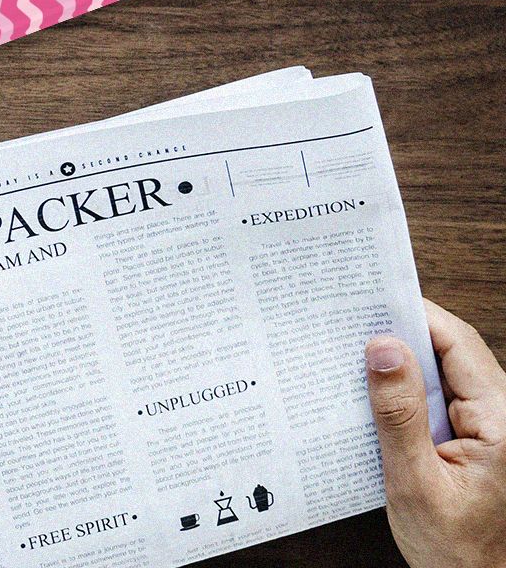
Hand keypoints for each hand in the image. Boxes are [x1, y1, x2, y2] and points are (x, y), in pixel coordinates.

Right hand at [366, 299, 505, 567]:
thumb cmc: (456, 552)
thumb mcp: (415, 483)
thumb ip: (399, 414)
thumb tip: (384, 348)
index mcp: (502, 421)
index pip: (458, 343)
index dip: (415, 314)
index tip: (371, 299)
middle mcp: (503, 416)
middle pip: (451, 351)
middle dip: (403, 333)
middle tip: (352, 321)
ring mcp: (492, 427)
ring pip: (444, 372)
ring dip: (403, 363)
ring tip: (356, 354)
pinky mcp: (477, 439)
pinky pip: (441, 397)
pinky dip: (409, 390)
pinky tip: (376, 394)